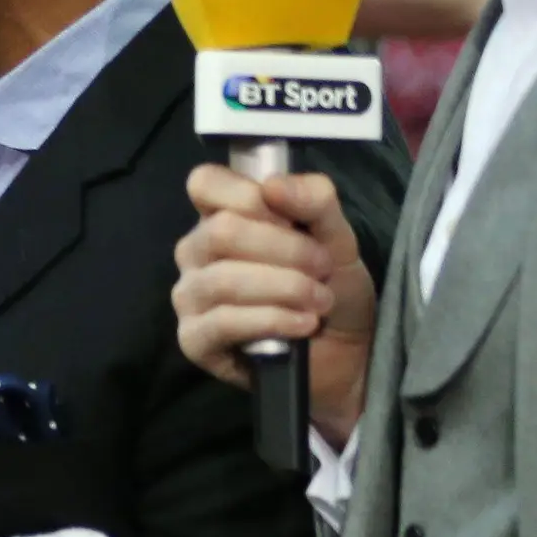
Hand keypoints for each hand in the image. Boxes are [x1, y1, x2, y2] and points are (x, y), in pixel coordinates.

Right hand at [174, 162, 374, 442]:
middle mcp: (196, 254)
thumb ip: (314, 201)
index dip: (247, 194)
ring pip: (222, 279)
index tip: (289, 216)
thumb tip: (273, 186)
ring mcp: (190, 298)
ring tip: (320, 301)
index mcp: (221, 218)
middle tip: (322, 267)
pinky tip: (303, 324)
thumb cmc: (333, 287)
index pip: (205, 183)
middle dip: (285, 249)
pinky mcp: (193, 341)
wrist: (346, 352)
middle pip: (220, 231)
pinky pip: (222, 322)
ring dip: (284, 288)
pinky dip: (272, 319)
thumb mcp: (337, 237)